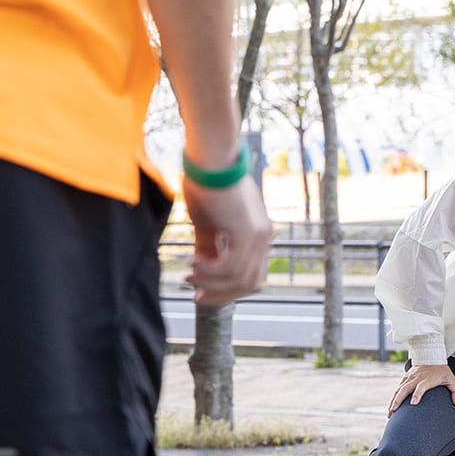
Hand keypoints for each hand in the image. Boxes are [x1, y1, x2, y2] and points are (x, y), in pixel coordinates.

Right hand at [183, 175, 273, 304]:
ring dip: (212, 284)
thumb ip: (209, 246)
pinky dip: (211, 272)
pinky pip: (231, 266)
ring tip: (190, 276)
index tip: (201, 294)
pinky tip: (194, 263)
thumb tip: (203, 269)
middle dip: (222, 295)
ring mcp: (259, 235)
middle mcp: (264, 237)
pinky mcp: (248, 231)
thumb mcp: (207, 223)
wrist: (210, 159)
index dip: (227, 290)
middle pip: (250, 283)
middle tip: (196, 296)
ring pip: (240, 278)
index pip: (250, 276)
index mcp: (257, 235)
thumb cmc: (206, 184)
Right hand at [389, 364, 454, 416]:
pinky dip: (394, 398)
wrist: (431, 356)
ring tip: (390, 413)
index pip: (421, 387)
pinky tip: (391, 408)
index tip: (413, 404)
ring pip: (399, 390)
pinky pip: (398, 389)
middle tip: (394, 411)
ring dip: (393, 401)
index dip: (417, 394)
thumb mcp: (451, 379)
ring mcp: (409, 378)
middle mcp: (416, 378)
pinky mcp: (405, 378)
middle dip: (398, 400)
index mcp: (427, 379)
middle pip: (405, 389)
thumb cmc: (442, 371)